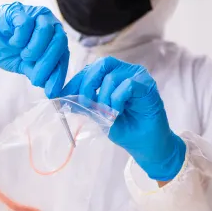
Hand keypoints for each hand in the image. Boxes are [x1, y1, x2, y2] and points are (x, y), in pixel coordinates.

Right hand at [0, 2, 68, 97]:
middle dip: (48, 63)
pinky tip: (13, 43)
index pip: (63, 55)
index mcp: (53, 37)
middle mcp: (49, 23)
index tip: (52, 92)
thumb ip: (38, 72)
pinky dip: (20, 38)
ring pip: (45, 30)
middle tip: (35, 78)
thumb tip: (52, 89)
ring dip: (35, 49)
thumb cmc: (5, 49)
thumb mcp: (23, 66)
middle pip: (59, 41)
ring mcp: (34, 14)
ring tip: (23, 56)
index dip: (58, 74)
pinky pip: (26, 24)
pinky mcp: (18, 10)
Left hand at [61, 56, 185, 180]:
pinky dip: (117, 100)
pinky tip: (118, 112)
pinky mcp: (148, 85)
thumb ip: (86, 104)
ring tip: (107, 114)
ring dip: (104, 98)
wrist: (145, 145)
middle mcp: (126, 71)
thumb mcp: (99, 115)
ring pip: (112, 77)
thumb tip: (63, 98)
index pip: (91, 69)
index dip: (76, 81)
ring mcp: (138, 76)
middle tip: (84, 103)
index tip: (62, 95)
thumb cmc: (124, 128)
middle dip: (87, 85)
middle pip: (101, 65)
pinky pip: (128, 85)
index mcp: (112, 75)